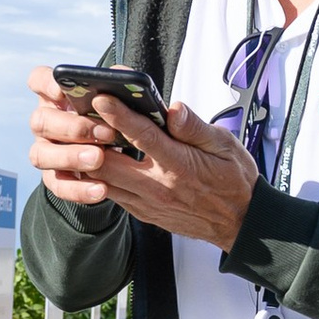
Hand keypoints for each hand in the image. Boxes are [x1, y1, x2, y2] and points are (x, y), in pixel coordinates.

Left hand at [26, 67, 258, 249]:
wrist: (239, 222)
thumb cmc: (233, 179)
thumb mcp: (225, 146)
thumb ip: (195, 127)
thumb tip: (174, 108)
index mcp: (179, 164)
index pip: (142, 135)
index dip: (119, 114)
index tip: (102, 97)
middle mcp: (159, 186)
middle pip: (110, 161)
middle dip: (91, 138)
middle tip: (79, 114)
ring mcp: (148, 202)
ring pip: (103, 180)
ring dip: (89, 159)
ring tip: (80, 135)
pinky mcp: (143, 213)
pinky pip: (112, 194)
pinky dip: (99, 177)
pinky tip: (96, 159)